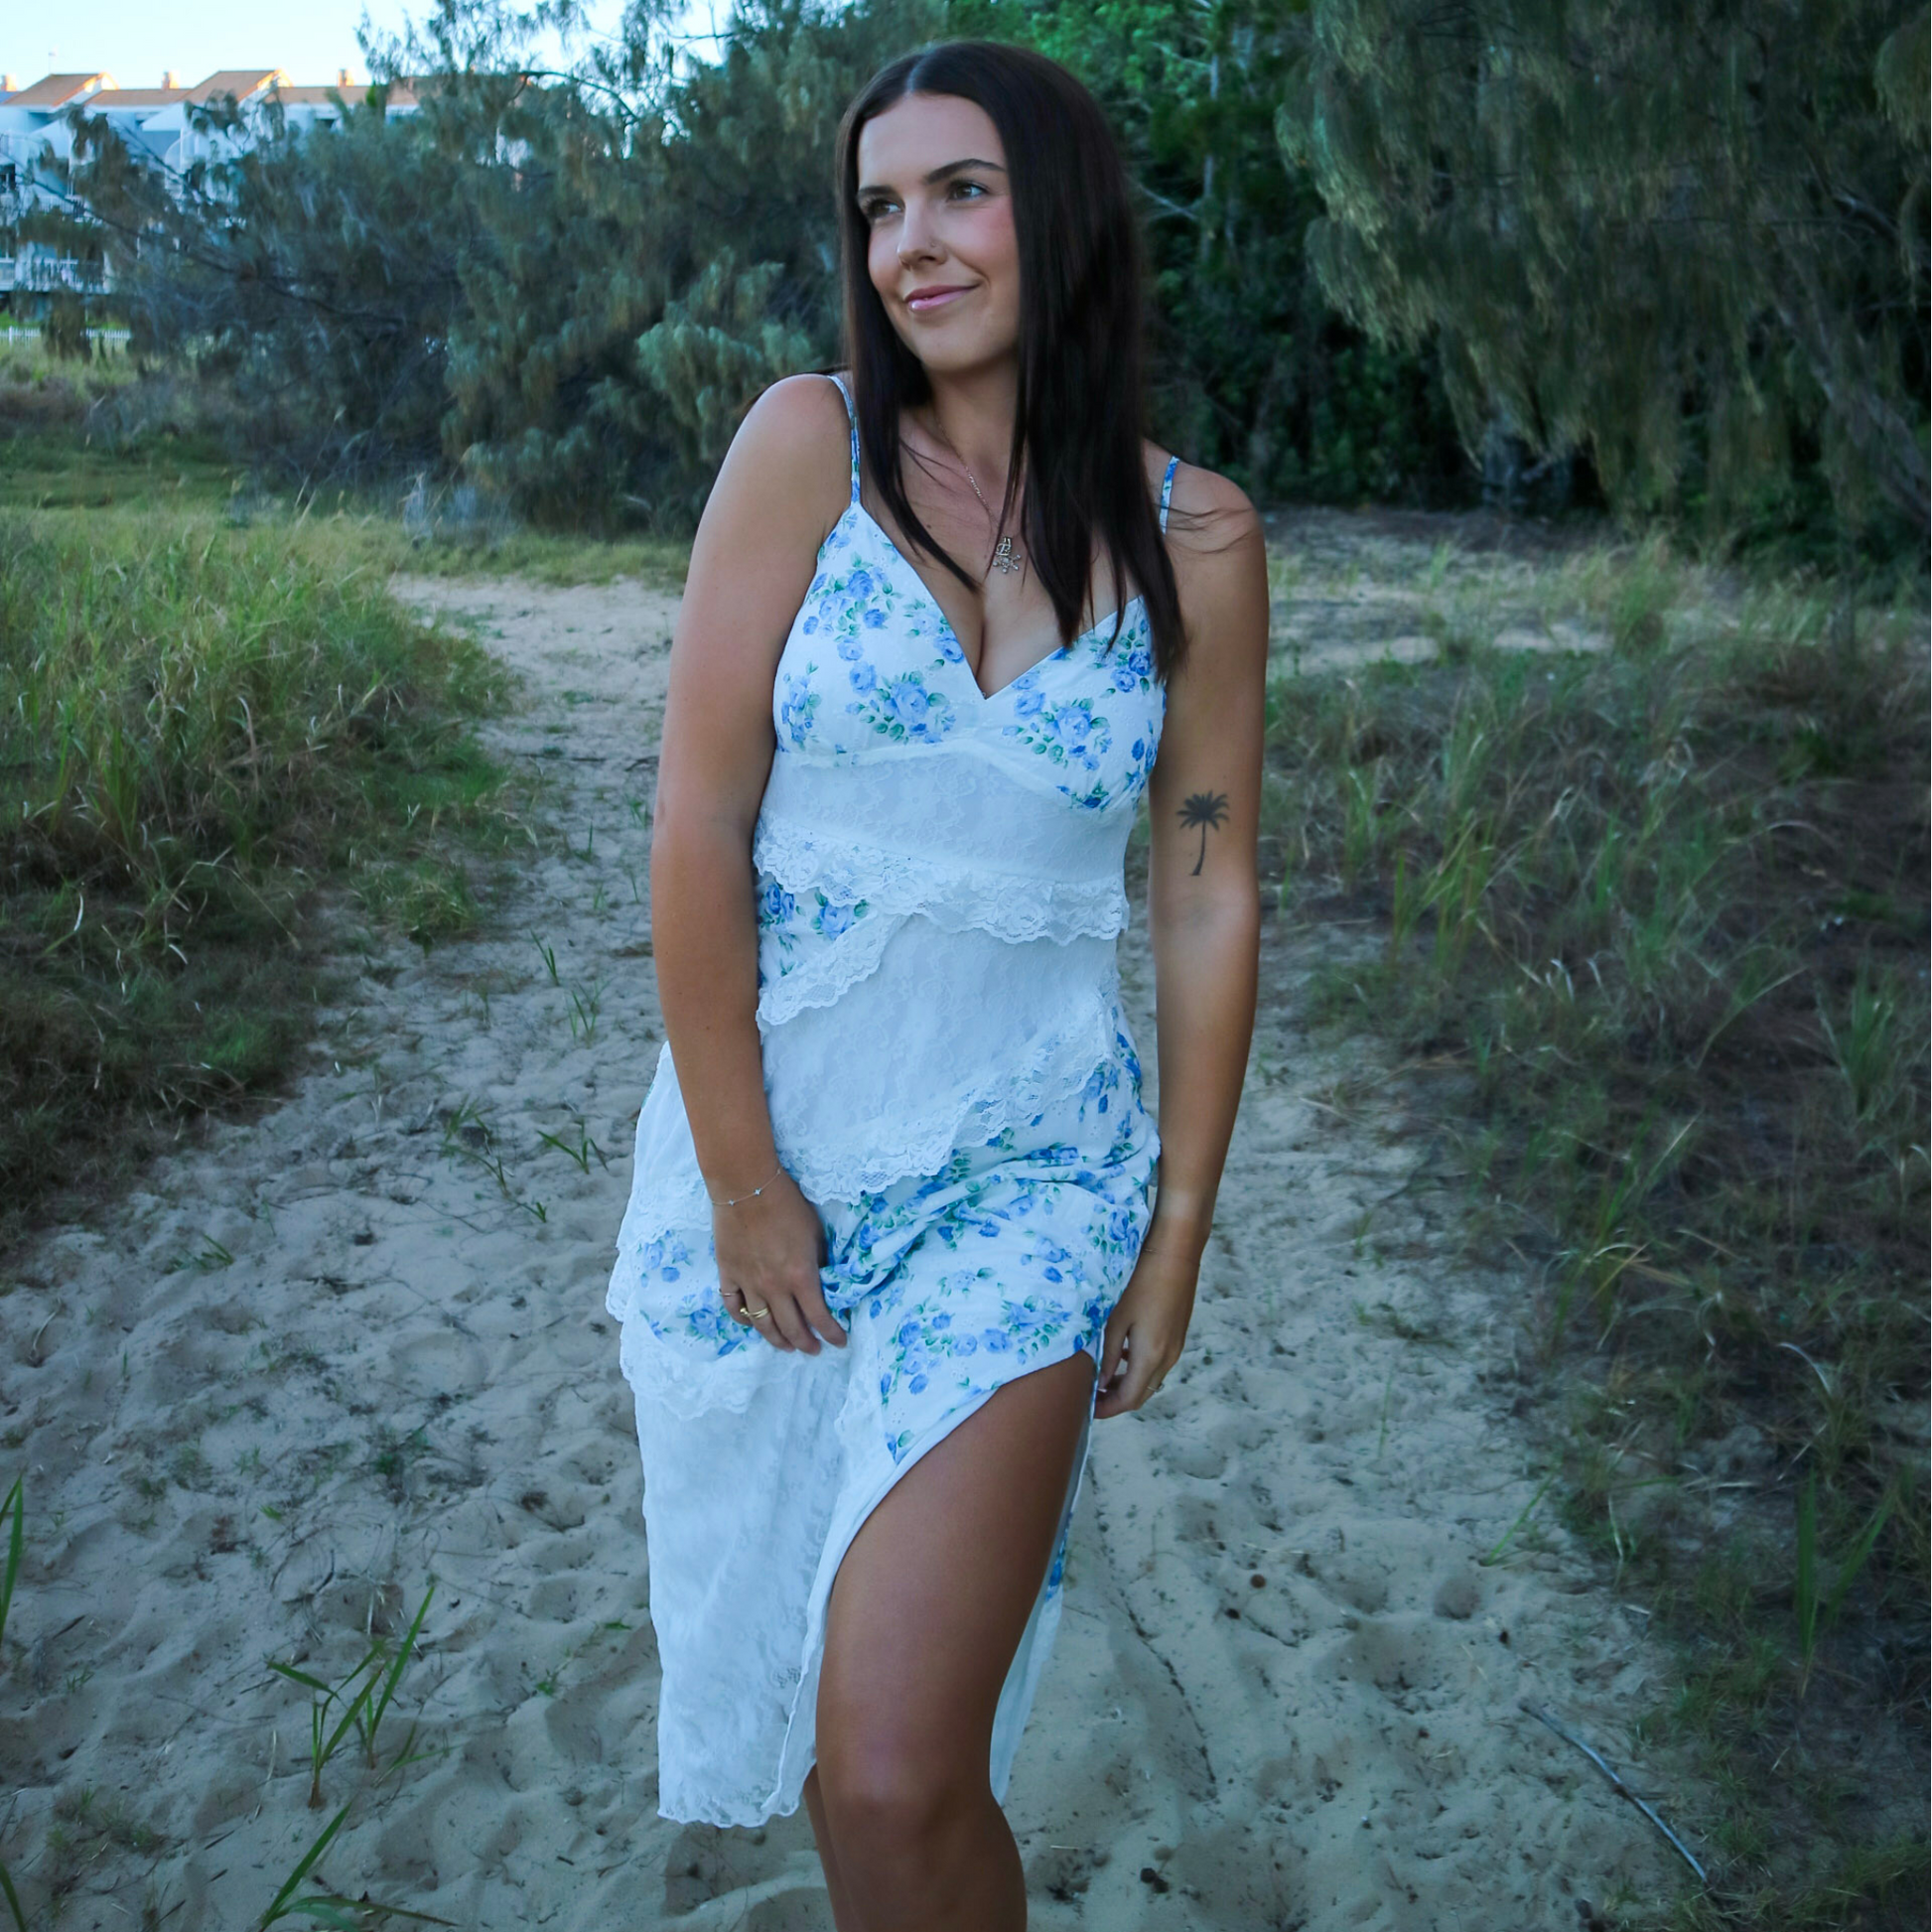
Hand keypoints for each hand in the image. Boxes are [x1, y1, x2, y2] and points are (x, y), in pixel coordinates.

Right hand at [711, 1166, 846, 1353]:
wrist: (747, 1186)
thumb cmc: (787, 1204)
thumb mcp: (815, 1232)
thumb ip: (818, 1260)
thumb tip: (822, 1279)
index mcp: (800, 1276)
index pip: (819, 1317)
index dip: (832, 1333)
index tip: (839, 1342)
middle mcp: (774, 1287)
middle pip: (790, 1328)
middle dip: (805, 1343)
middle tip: (813, 1350)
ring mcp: (748, 1283)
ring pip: (762, 1324)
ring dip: (776, 1339)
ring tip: (786, 1346)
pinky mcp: (727, 1274)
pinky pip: (733, 1306)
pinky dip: (743, 1320)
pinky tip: (752, 1323)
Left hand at [1094, 1224, 1198, 1417]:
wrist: (1176, 1254)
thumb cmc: (1140, 1282)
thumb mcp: (1117, 1319)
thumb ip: (1110, 1354)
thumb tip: (1102, 1382)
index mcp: (1151, 1356)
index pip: (1128, 1399)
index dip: (1107, 1408)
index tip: (1086, 1407)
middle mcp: (1167, 1358)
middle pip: (1141, 1394)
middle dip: (1116, 1400)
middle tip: (1092, 1395)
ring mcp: (1176, 1348)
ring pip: (1151, 1380)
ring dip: (1128, 1384)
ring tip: (1103, 1376)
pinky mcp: (1178, 1336)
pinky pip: (1158, 1364)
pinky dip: (1140, 1369)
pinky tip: (1124, 1354)